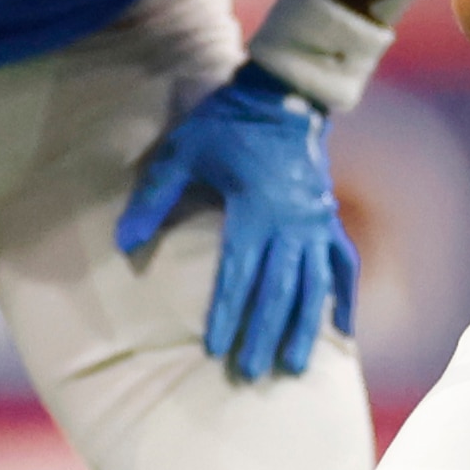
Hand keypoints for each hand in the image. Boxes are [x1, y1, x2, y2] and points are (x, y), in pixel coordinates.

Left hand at [115, 67, 359, 381]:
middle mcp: (291, 223)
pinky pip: (343, 265)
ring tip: (294, 367)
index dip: (227, 312)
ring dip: (304, 328)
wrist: (283, 97)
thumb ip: (154, 197)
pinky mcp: (328, 220)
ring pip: (313, 286)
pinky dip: (345, 298)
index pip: (239, 273)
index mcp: (255, 208)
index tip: (216, 348)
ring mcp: (315, 223)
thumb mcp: (182, 152)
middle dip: (263, 334)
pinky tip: (344, 332)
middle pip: (277, 289)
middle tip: (250, 373)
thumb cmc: (226, 123)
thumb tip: (124, 241)